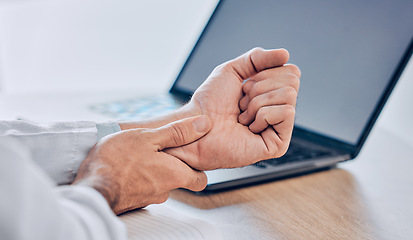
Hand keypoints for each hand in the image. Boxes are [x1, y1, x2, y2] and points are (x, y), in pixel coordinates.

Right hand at [73, 115, 211, 214]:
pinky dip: (136, 176)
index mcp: (175, 175)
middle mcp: (164, 191)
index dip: (197, 166)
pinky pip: (140, 186)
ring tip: (135, 154)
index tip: (188, 153)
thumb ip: (178, 132)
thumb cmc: (118, 162)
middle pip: (176, 178)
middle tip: (156, 148)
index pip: (200, 179)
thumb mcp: (149, 138)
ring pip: (157, 181)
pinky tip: (124, 165)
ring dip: (150, 169)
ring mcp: (147, 198)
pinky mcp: (131, 201)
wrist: (90, 189)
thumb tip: (204, 125)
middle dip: (169, 164)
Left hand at [166, 48, 299, 169]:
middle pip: (292, 81)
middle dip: (259, 87)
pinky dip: (263, 115)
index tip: (244, 88)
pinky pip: (287, 113)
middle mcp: (279, 111)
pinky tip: (249, 127)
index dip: (265, 74)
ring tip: (242, 116)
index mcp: (272, 95)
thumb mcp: (232, 70)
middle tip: (241, 104)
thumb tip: (285, 55)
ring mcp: (280, 129)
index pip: (291, 72)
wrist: (197, 127)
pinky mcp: (279, 144)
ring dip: (257, 102)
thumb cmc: (210, 103)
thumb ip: (258, 58)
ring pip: (289, 95)